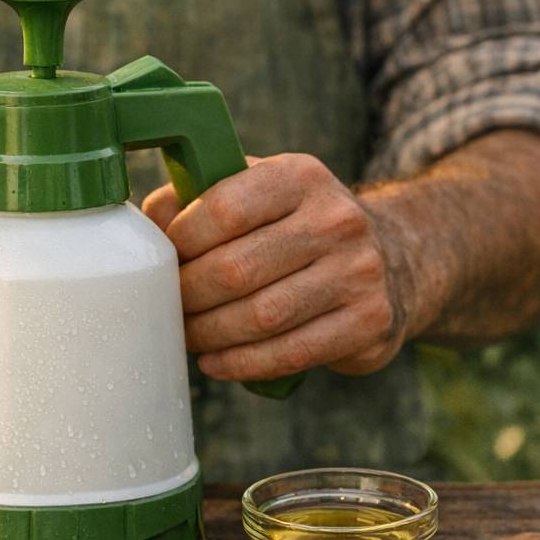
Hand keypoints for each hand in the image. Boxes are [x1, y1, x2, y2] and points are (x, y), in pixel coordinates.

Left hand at [141, 154, 417, 381]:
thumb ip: (195, 197)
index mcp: (299, 176)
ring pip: (260, 317)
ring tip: (186, 336)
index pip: (224, 210)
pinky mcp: (370, 321)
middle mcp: (336, 218)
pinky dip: (242, 363)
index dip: (180, 242)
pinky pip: (291, 353)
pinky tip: (214, 362)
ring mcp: (359, 271)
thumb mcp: (253, 190)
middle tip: (165, 309)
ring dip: (209, 335)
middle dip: (188, 297)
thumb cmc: (292, 225)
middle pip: (235, 270)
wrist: (391, 257)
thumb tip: (148, 228)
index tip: (162, 262)